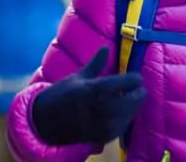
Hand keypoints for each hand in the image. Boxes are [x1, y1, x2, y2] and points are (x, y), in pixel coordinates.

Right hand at [31, 47, 146, 145]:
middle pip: (133, 99)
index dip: (135, 79)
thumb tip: (106, 47)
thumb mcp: (78, 77)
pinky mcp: (103, 136)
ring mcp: (104, 124)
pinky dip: (125, 118)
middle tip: (139, 87)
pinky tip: (123, 112)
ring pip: (130, 114)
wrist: (46, 121)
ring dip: (133, 106)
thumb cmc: (62, 94)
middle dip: (138, 93)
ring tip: (132, 98)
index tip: (137, 77)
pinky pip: (122, 126)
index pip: (126, 83)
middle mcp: (102, 107)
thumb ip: (96, 63)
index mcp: (96, 89)